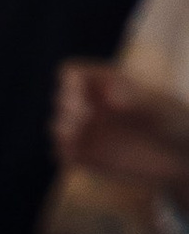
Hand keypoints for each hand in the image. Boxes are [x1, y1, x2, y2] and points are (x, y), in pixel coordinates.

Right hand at [55, 60, 188, 194]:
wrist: (181, 159)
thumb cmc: (177, 124)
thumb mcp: (161, 109)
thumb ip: (137, 100)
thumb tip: (110, 97)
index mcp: (109, 84)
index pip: (72, 73)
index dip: (70, 82)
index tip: (82, 95)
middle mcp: (95, 106)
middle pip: (60, 98)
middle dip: (65, 106)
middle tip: (84, 116)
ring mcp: (90, 133)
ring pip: (57, 127)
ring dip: (61, 131)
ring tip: (76, 136)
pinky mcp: (89, 159)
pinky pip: (64, 154)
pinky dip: (64, 153)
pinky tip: (78, 157)